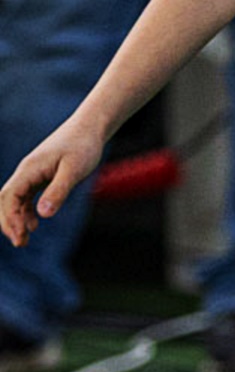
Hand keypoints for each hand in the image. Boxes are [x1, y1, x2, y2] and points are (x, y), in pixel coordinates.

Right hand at [1, 114, 103, 243]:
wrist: (89, 128)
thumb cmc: (83, 146)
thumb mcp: (74, 170)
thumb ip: (58, 191)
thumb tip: (42, 214)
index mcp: (30, 169)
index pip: (10, 196)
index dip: (11, 218)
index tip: (21, 235)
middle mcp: (26, 171)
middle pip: (7, 200)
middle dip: (9, 222)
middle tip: (20, 243)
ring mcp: (32, 174)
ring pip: (15, 199)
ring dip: (16, 219)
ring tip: (24, 240)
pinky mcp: (40, 176)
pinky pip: (26, 196)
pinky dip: (26, 211)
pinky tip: (34, 224)